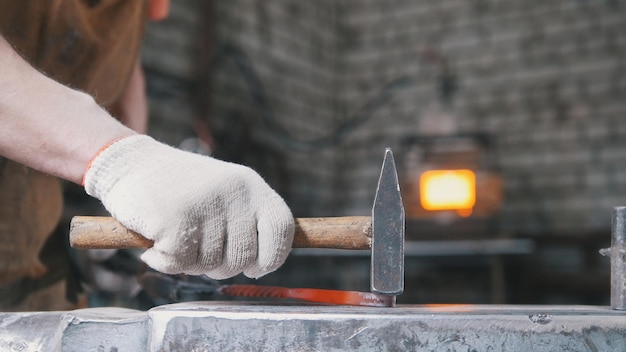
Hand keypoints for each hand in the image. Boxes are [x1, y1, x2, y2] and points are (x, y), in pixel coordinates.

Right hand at [83, 135, 294, 278]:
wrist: (130, 162)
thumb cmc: (181, 187)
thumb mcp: (226, 191)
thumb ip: (247, 221)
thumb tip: (265, 263)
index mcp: (251, 186)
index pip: (281, 229)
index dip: (272, 257)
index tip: (255, 267)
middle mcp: (234, 193)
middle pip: (244, 258)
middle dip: (221, 266)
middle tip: (198, 248)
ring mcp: (205, 205)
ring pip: (210, 265)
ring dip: (189, 262)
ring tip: (175, 235)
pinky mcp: (175, 219)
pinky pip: (179, 264)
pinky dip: (163, 261)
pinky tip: (155, 240)